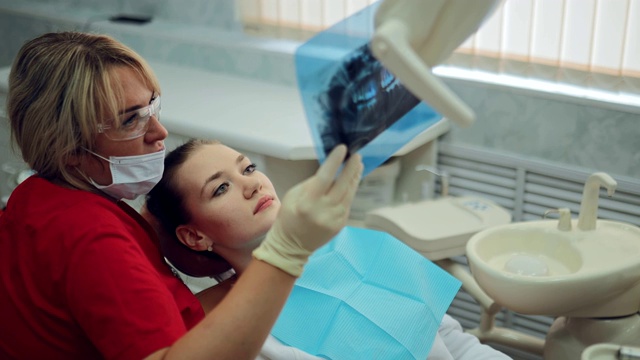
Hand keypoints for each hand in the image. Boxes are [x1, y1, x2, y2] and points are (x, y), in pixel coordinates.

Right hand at [253, 145, 362, 275]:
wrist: (291, 246)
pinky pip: (347, 203)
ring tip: (358, 165)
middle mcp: (323, 211)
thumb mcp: (293, 195)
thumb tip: (331, 171)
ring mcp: (335, 219)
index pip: (324, 177)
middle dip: (351, 168)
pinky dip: (350, 191)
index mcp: (307, 202)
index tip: (342, 149)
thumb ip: (312, 183)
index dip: (335, 162)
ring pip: (349, 194)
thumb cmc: (288, 217)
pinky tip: (352, 181)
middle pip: (343, 185)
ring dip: (354, 178)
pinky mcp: (341, 224)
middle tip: (357, 155)